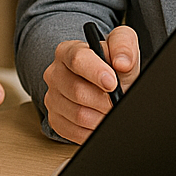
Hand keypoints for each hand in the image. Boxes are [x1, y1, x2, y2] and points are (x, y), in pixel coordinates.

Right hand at [41, 25, 139, 143]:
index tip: (112, 83)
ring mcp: (52, 98)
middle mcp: (55, 74)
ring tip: (111, 108)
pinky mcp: (55, 120)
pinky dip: (94, 129)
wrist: (107, 82)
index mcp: (68, 51)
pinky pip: (75, 132)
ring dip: (101, 116)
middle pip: (77, 91)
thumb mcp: (122, 43)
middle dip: (105, 99)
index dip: (95, 72)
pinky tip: (102, 118)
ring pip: (78, 114)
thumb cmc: (112, 62)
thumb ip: (123, 46)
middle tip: (119, 100)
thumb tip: (122, 62)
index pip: (77, 59)